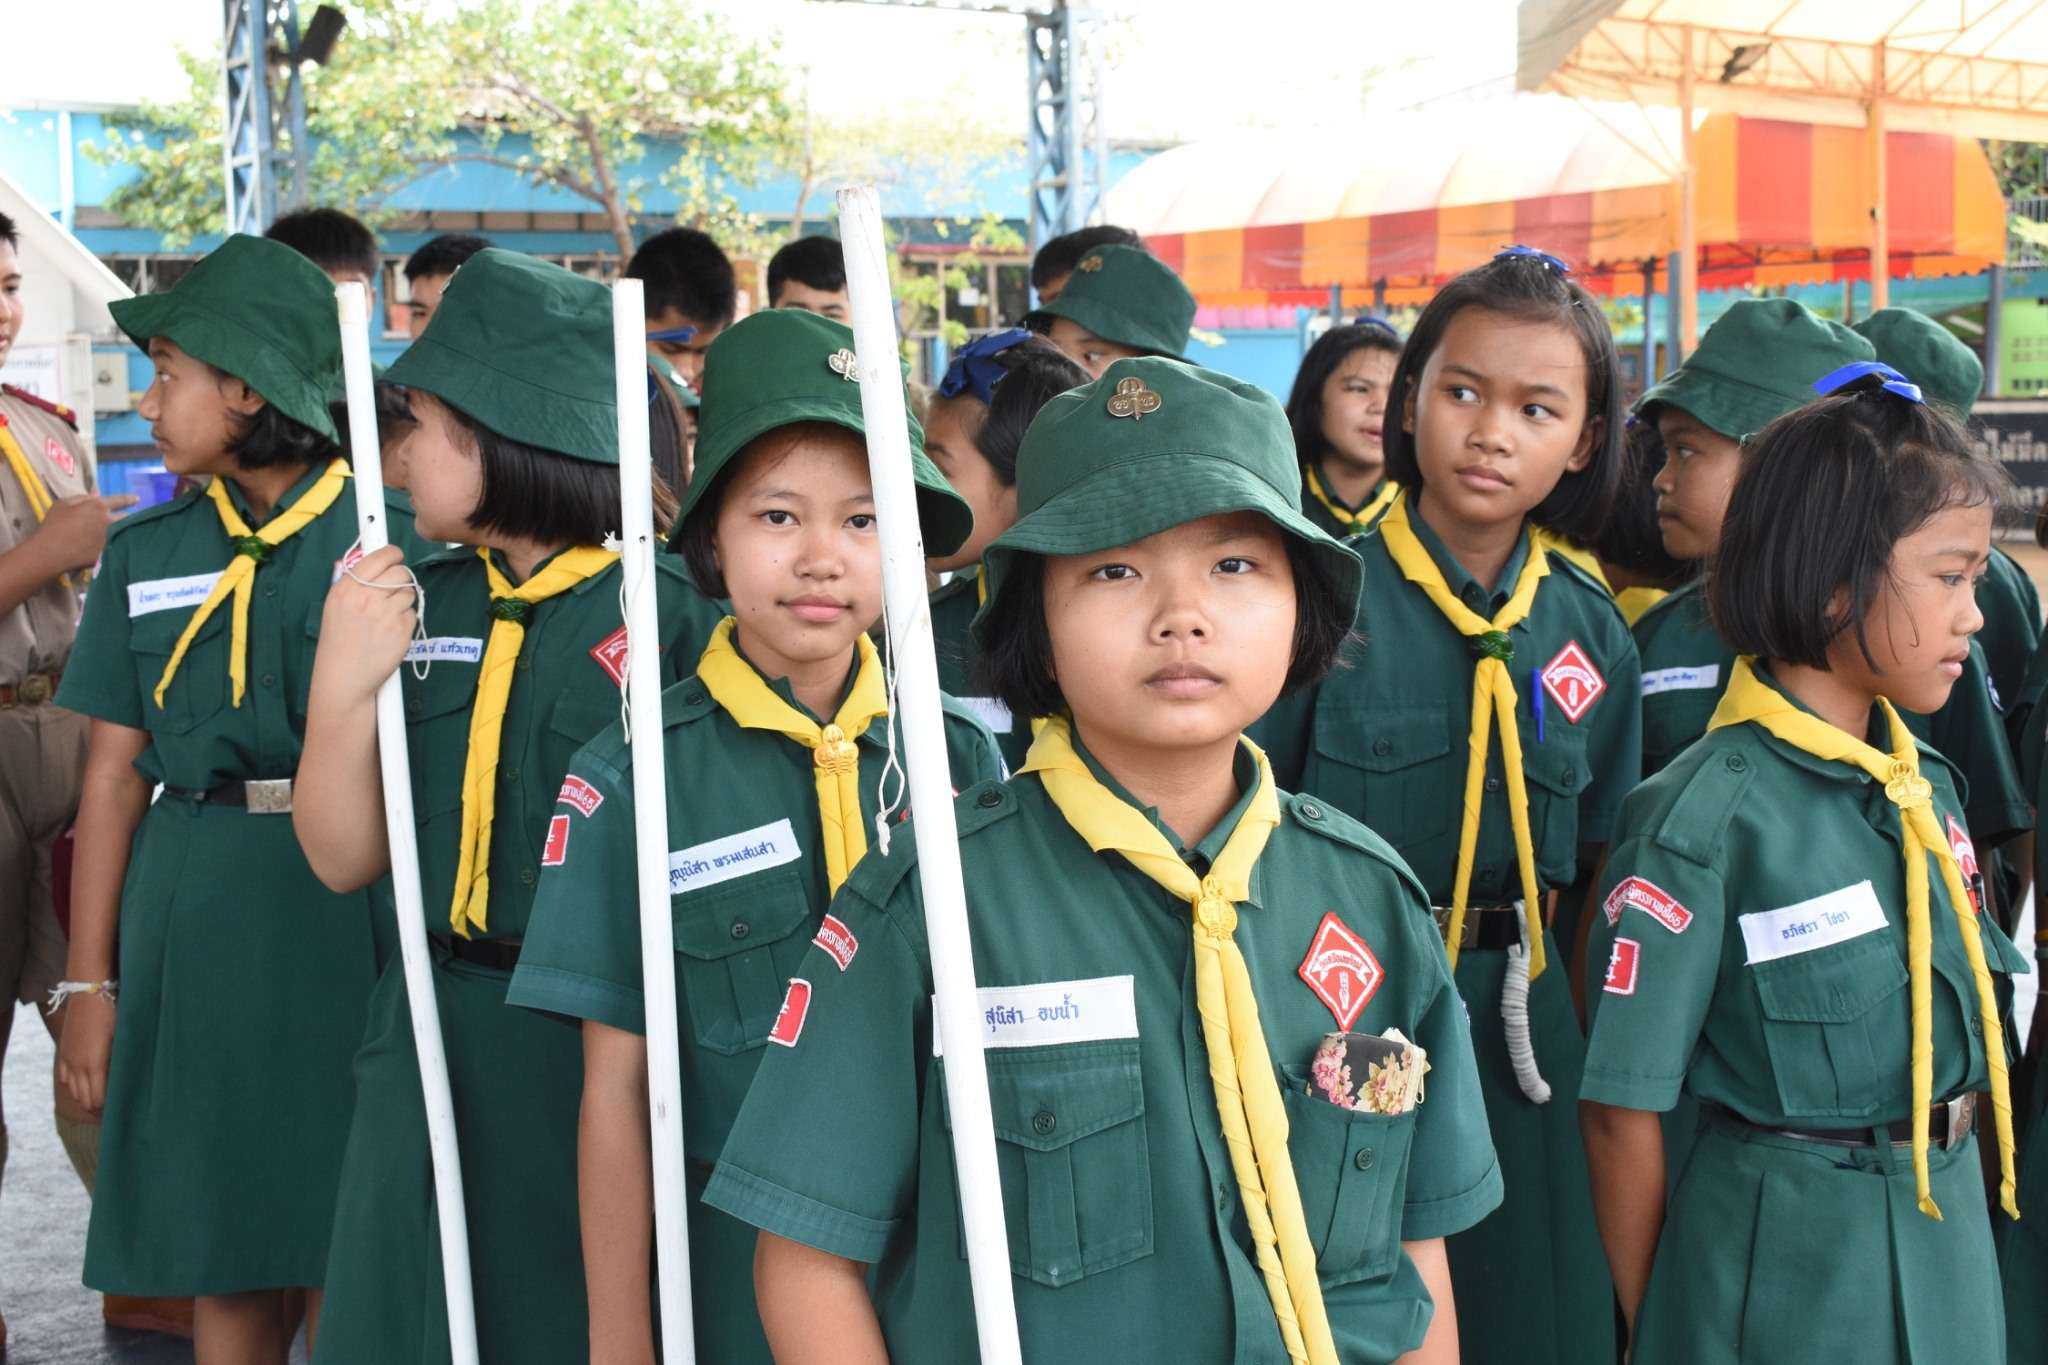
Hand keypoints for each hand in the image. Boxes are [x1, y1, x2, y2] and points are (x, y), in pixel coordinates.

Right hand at [29, 494, 138, 573]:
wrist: (50, 552)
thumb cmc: (53, 525)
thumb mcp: (63, 504)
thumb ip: (83, 498)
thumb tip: (98, 493)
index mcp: (98, 506)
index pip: (120, 500)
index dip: (130, 499)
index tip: (137, 499)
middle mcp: (109, 520)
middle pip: (127, 517)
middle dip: (126, 518)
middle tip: (126, 521)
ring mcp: (111, 537)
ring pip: (126, 532)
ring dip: (126, 531)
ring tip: (125, 533)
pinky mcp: (111, 552)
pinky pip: (121, 546)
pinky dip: (121, 545)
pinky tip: (121, 548)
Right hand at [56, 990, 114, 1115]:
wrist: (89, 992)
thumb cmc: (114, 1011)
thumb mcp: (124, 1035)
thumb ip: (125, 1058)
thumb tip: (136, 1074)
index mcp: (95, 1064)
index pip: (98, 1098)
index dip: (108, 1109)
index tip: (121, 1113)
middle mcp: (78, 1065)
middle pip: (85, 1099)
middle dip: (98, 1109)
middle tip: (113, 1113)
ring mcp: (68, 1059)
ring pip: (74, 1091)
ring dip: (86, 1099)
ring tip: (100, 1103)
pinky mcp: (64, 1052)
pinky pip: (65, 1078)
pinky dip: (74, 1087)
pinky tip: (84, 1086)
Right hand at [314, 544, 418, 705]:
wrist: (343, 678)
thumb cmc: (340, 642)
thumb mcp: (336, 606)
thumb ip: (356, 582)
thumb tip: (379, 561)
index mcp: (346, 588)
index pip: (379, 557)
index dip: (392, 554)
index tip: (396, 555)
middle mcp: (366, 597)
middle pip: (400, 572)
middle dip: (401, 578)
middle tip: (394, 588)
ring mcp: (385, 613)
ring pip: (410, 592)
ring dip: (403, 600)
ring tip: (386, 616)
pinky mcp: (401, 630)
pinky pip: (413, 614)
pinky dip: (405, 621)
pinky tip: (390, 632)